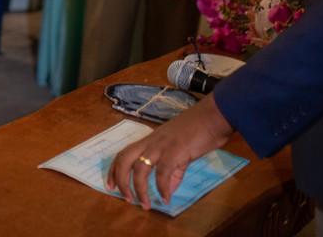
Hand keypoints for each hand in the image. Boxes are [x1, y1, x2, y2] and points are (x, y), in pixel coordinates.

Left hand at [107, 96, 233, 209]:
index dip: (114, 170)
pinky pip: (163, 172)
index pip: (123, 154)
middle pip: (124, 160)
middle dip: (120, 180)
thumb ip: (173, 172)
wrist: (212, 117)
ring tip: (145, 205)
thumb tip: (168, 190)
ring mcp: (161, 146)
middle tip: (126, 199)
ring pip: (140, 168)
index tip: (110, 186)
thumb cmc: (197, 131)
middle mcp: (150, 142)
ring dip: (140, 189)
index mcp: (149, 141)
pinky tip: (166, 198)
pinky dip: (163, 187)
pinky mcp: (175, 150)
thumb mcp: (180, 152)